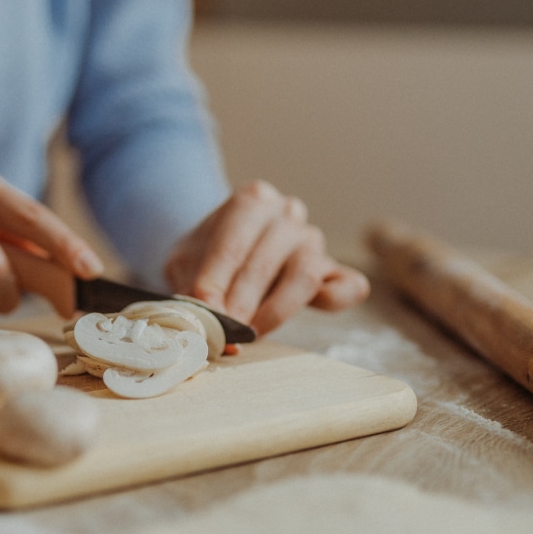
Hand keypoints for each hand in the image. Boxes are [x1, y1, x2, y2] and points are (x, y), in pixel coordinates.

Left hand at [164, 180, 369, 335]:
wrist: (225, 250)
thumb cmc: (206, 256)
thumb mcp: (185, 266)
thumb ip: (191, 291)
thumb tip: (205, 329)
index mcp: (252, 200)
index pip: (234, 242)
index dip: (217, 279)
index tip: (205, 309)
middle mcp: (287, 213)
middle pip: (267, 262)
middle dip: (242, 303)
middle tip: (224, 332)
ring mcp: (313, 240)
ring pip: (305, 275)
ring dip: (275, 311)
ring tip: (250, 333)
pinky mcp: (334, 270)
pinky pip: (348, 286)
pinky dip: (335, 300)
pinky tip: (311, 310)